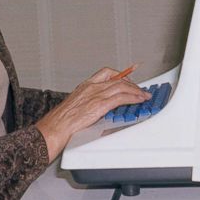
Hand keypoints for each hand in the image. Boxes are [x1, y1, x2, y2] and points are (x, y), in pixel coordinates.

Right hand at [35, 67, 150, 161]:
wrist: (56, 127)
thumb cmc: (62, 121)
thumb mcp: (76, 106)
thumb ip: (89, 103)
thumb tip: (100, 109)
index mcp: (85, 86)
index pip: (106, 72)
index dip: (120, 74)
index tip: (129, 78)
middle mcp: (92, 87)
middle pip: (118, 79)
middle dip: (132, 84)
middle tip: (140, 89)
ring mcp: (96, 95)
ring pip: (122, 86)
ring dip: (136, 91)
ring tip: (143, 95)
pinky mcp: (100, 104)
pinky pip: (121, 97)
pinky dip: (133, 97)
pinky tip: (139, 100)